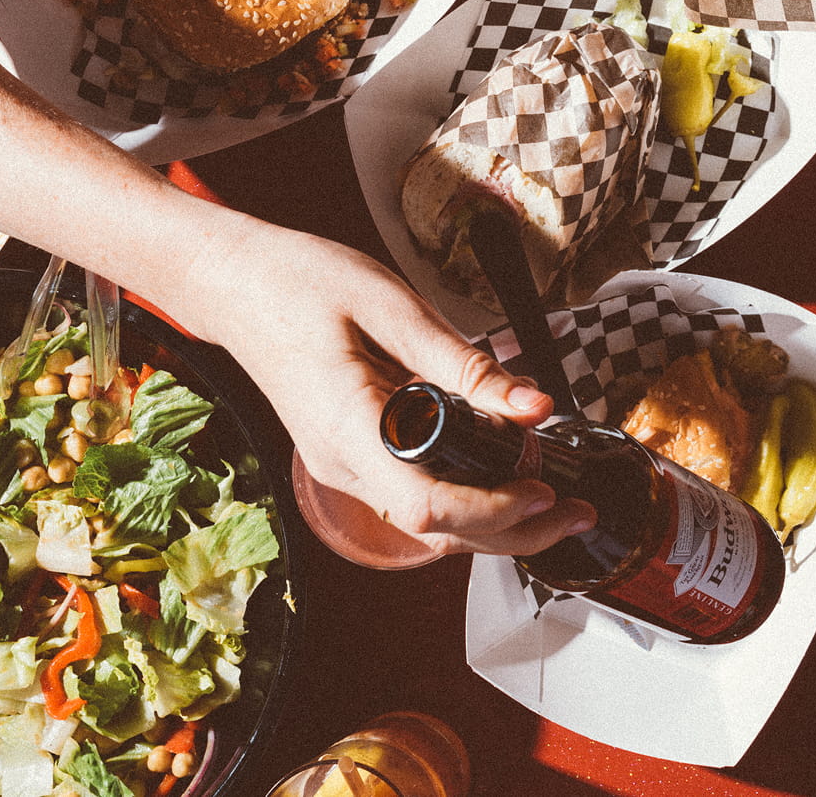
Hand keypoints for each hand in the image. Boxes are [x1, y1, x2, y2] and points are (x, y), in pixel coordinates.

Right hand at [171, 221, 595, 558]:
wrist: (236, 284)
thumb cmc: (302, 284)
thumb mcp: (393, 308)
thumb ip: (465, 362)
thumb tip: (534, 405)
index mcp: (348, 431)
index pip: (429, 506)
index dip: (494, 511)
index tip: (545, 491)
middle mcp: (344, 466)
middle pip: (437, 532)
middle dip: (516, 532)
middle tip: (579, 511)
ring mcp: (346, 469)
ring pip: (431, 525)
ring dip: (497, 523)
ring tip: (559, 501)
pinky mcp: (356, 459)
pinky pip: (419, 499)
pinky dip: (469, 503)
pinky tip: (509, 483)